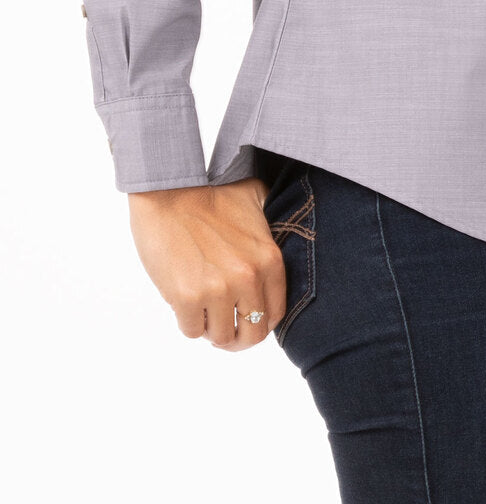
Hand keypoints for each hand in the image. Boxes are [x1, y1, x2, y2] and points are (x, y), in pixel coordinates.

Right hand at [127, 176, 285, 350]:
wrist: (169, 188)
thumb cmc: (210, 194)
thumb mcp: (256, 201)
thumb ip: (269, 230)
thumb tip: (271, 255)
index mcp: (268, 260)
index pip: (275, 315)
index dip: (259, 322)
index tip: (244, 317)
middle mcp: (248, 278)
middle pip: (252, 336)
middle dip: (237, 337)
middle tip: (222, 327)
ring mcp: (218, 290)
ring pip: (220, 337)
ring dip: (210, 328)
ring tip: (202, 308)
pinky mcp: (186, 297)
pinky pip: (192, 331)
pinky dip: (188, 321)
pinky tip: (184, 299)